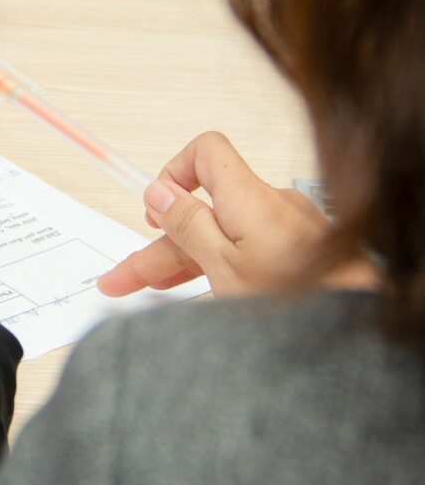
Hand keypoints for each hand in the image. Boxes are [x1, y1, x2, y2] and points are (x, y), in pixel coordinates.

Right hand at [97, 132, 330, 297]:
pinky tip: (202, 291)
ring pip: (223, 236)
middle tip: (123, 278)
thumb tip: (160, 193)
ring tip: (151, 291)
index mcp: (250, 198)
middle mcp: (271, 205)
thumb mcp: (225, 267)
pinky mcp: (301, 252)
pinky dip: (220, 266)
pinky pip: (248, 249)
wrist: (360, 331)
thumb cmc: (302, 303)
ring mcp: (289, 230)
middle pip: (203, 211)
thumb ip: (188, 226)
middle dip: (160, 243)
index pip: (205, 153)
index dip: (174, 174)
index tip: (153, 210)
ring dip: (184, 260)